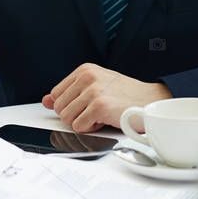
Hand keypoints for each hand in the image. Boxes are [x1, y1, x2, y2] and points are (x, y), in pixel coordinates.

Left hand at [42, 63, 171, 132]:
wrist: (151, 100)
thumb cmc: (126, 95)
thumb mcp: (96, 87)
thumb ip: (70, 93)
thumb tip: (46, 101)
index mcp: (85, 70)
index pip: (56, 94)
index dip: (68, 106)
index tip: (83, 107)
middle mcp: (87, 77)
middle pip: (59, 108)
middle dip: (75, 115)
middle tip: (95, 111)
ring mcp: (93, 91)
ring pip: (67, 118)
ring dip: (83, 122)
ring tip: (101, 115)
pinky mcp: (99, 106)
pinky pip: (79, 126)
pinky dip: (91, 128)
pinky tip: (105, 119)